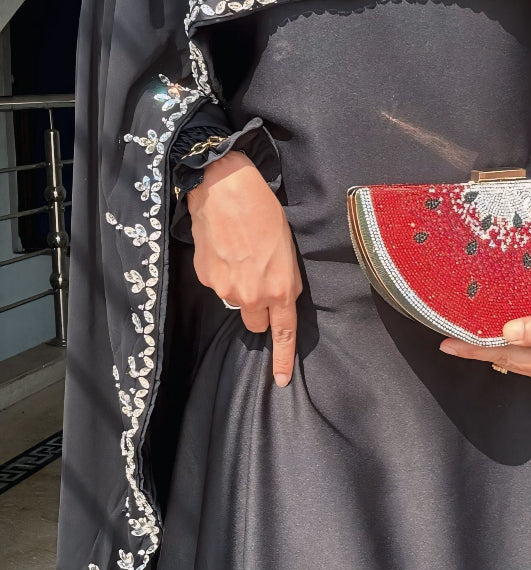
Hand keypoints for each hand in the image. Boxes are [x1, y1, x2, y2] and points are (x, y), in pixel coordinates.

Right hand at [187, 152, 301, 385]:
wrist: (224, 189)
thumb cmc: (263, 211)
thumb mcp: (287, 248)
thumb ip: (284, 280)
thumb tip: (277, 297)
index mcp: (280, 289)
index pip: (283, 333)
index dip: (282, 358)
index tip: (280, 380)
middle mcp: (251, 296)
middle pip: (256, 323)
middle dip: (259, 310)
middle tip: (260, 280)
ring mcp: (225, 289)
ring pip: (236, 302)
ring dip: (239, 288)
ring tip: (240, 253)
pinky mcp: (205, 278)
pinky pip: (217, 285)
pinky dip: (222, 273)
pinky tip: (224, 248)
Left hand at [439, 265, 530, 388]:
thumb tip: (507, 332)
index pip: (505, 357)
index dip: (475, 350)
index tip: (447, 344)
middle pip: (508, 360)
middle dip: (479, 350)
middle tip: (448, 340)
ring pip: (519, 358)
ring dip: (494, 348)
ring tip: (467, 337)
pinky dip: (513, 344)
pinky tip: (502, 335)